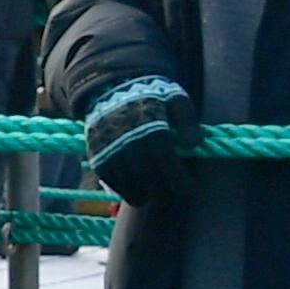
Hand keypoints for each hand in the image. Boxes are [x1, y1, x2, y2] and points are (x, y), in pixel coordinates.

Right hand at [84, 74, 196, 204]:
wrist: (113, 88)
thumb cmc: (153, 98)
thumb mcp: (177, 101)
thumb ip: (188, 122)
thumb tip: (194, 144)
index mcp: (150, 125)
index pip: (165, 159)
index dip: (178, 178)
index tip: (190, 190)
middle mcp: (127, 138)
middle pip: (146, 173)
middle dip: (162, 190)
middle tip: (172, 197)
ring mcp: (109, 146)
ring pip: (125, 178)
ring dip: (139, 194)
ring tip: (150, 200)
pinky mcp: (96, 152)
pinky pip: (108, 177)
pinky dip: (120, 188)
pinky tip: (133, 194)